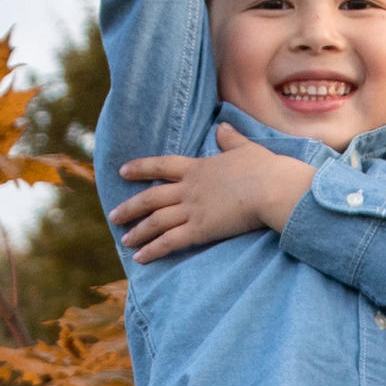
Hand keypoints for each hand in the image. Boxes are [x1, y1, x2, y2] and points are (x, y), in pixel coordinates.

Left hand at [113, 127, 313, 260]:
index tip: (123, 171)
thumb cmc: (265, 168)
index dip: (141, 168)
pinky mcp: (200, 230)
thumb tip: (222, 127)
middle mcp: (189, 188)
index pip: (162, 166)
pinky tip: (140, 258)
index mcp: (198, 167)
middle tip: (113, 216)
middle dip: (130, 207)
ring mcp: (193, 209)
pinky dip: (152, 250)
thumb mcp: (246, 148)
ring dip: (138, 232)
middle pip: (151, 198)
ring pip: (156, 221)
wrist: (272, 188)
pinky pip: (169, 241)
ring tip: (124, 241)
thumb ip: (231, 139)